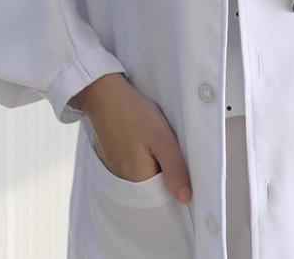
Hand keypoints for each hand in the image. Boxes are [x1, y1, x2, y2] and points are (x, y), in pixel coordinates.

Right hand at [73, 72, 192, 203]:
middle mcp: (124, 181)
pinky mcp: (115, 160)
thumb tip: (185, 199)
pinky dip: (146, 159)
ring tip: (161, 146)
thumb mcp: (162, 139)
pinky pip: (135, 167)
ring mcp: (117, 170)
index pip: (164, 194)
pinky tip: (149, 144)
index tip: (187, 171)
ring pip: (146, 176)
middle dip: (168, 174)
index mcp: (137, 179)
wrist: (106, 96)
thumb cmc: (134, 114)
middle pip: (154, 186)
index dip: (178, 184)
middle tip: (174, 152)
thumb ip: (175, 169)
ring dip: (157, 165)